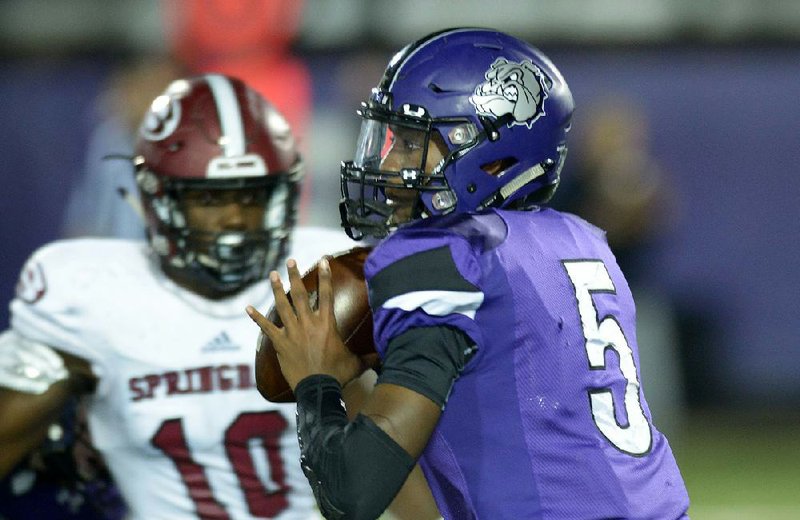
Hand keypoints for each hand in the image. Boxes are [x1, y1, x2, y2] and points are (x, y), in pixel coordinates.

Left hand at [246, 258, 364, 389]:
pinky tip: (248, 308)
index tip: (323, 260)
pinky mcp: (280, 343)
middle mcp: (308, 323)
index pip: (327, 294)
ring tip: (272, 275)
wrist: (317, 389)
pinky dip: (256, 318)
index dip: (325, 276)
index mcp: (327, 324)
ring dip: (276, 289)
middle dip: (294, 275)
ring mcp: (292, 332)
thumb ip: (368, 357)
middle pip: (299, 294)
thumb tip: (383, 357)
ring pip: (282, 305)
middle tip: (290, 261)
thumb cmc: (337, 375)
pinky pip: (266, 328)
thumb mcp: (356, 364)